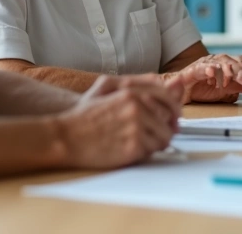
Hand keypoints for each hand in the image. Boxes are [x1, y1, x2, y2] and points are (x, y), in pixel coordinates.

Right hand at [55, 74, 181, 168]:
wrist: (66, 137)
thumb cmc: (86, 117)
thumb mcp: (109, 91)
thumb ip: (139, 88)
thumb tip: (170, 88)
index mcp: (132, 94)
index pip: (168, 99)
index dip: (174, 111)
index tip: (174, 119)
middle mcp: (137, 109)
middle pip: (169, 121)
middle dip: (165, 129)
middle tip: (155, 135)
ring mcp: (136, 128)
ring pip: (163, 138)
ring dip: (156, 143)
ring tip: (137, 144)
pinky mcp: (133, 148)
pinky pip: (152, 152)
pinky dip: (145, 153)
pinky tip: (129, 150)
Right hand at [168, 54, 241, 103]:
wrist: (183, 89)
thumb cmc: (204, 88)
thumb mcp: (227, 89)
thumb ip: (240, 87)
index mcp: (231, 65)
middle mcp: (221, 60)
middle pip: (240, 62)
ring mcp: (209, 62)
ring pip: (225, 62)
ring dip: (235, 72)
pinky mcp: (196, 68)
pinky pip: (204, 66)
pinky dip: (210, 68)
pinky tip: (215, 73)